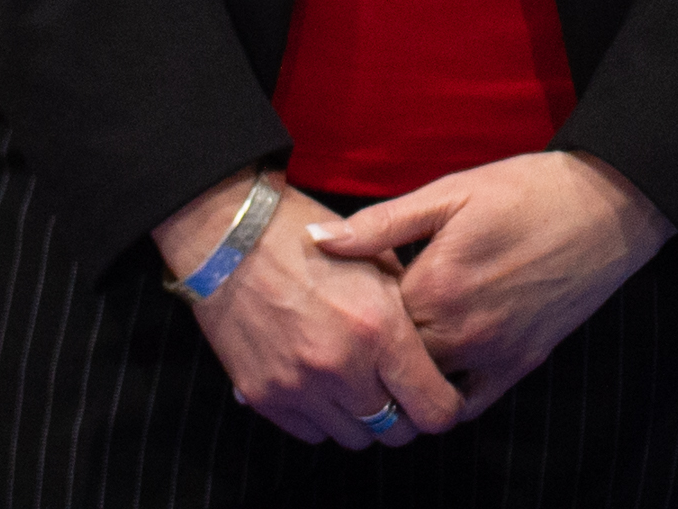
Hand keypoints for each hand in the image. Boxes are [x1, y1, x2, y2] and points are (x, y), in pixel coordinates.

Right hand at [154, 170, 461, 446]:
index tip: (441, 397)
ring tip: (357, 384)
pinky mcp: (265, 397)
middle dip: (405, 417)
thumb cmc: (309, 242)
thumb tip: (430, 354)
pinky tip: (322, 385)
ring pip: (353, 438)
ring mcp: (300, 387)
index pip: (433, 407)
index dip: (444, 407)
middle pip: (394, 432)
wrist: (232, 239)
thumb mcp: (377, 261)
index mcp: (380, 329)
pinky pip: (311, 433)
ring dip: (362, 418)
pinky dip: (323, 417)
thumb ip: (407, 314)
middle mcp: (342, 367)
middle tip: (400, 393)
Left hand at [315, 150, 670, 419]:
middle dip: (372, 346)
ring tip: (393, 349)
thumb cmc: (526, 189)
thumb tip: (318, 241)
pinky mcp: (521, 364)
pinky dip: (445, 397)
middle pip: (390, 360)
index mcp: (434, 283)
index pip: (368, 319)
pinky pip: (469, 403)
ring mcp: (493, 352)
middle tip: (365, 324)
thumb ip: (380, 224)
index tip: (347, 295)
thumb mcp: (450, 191)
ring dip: (404, 374)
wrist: (607, 205)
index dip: (352, 307)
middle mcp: (460, 329)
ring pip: (424, 387)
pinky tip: (433, 373)